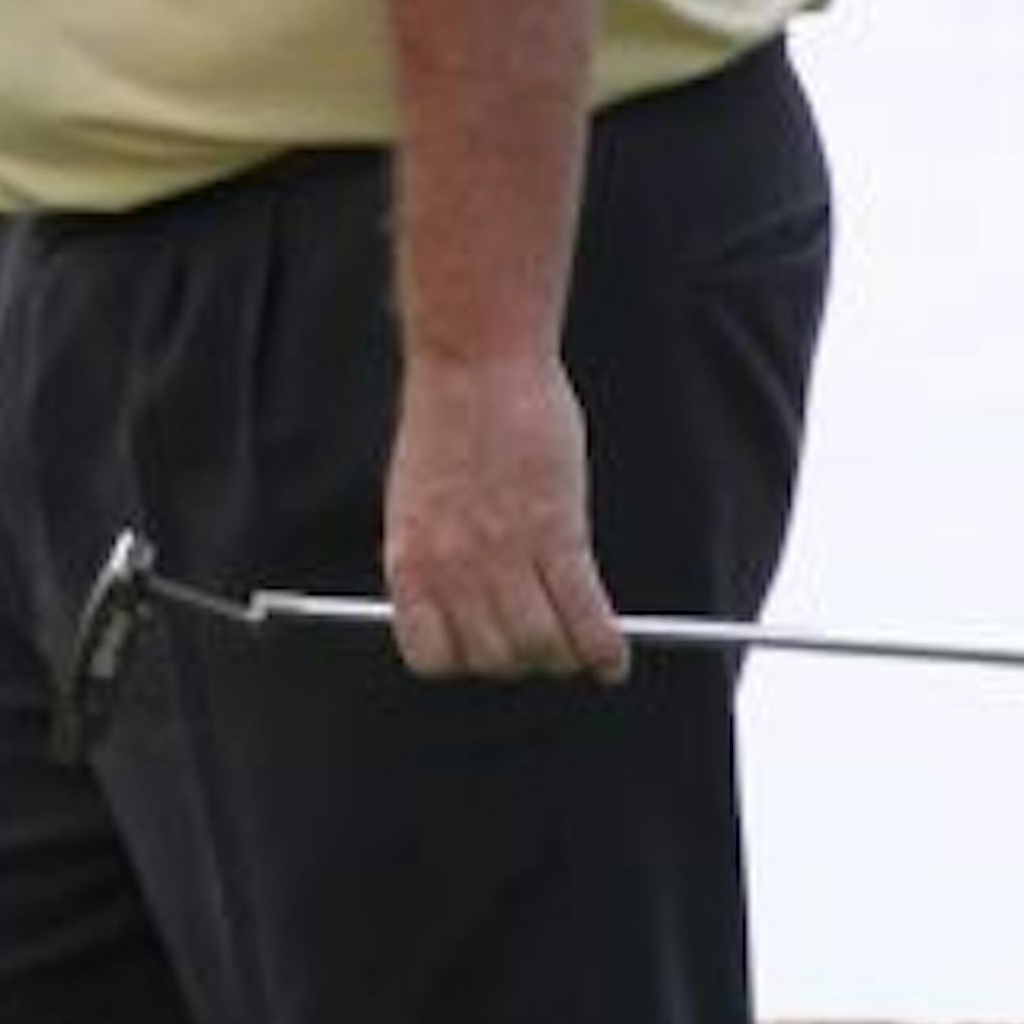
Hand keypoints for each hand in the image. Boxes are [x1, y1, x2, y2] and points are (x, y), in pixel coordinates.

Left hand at [383, 350, 627, 683]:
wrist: (476, 363)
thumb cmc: (451, 419)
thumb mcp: (418, 498)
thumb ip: (436, 553)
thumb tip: (464, 603)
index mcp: (411, 561)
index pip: (431, 656)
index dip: (464, 658)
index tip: (485, 643)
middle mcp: (453, 568)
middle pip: (495, 659)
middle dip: (521, 657)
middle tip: (543, 635)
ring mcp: (505, 555)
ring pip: (542, 648)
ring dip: (565, 655)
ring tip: (578, 641)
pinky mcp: (557, 535)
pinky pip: (586, 619)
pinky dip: (605, 647)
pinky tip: (613, 655)